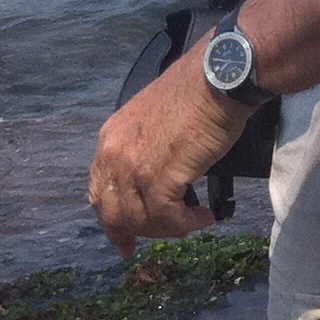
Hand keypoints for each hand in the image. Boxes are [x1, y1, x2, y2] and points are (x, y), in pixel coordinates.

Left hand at [87, 46, 249, 255]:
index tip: (125, 240)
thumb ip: (146, 148)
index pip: (100, 190)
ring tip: (195, 220)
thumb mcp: (156, 120)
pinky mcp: (157, 177)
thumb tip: (158, 179)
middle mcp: (113, 154)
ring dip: (169, 227)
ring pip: (139, 219)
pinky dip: (186, 223)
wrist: (218, 78)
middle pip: (113, 211)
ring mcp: (132, 167)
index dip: (112, 219)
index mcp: (111, 137)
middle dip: (138, 231)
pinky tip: (205, 217)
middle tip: (167, 235)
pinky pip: (166, 217)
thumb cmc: (199, 92)